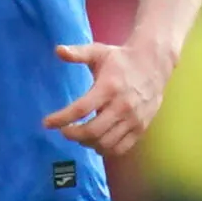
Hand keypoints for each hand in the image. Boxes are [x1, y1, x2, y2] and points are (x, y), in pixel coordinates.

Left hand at [41, 39, 170, 158]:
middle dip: (73, 135)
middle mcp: (122, 106)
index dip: (61, 119)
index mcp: (108, 87)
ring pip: (106, 143)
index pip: (81, 109)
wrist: (154, 63)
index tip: (47, 123)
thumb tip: (57, 50)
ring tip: (79, 136)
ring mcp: (133, 119)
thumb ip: (77, 53)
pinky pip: (121, 148)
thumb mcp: (99, 52)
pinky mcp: (141, 127)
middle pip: (92, 131)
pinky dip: (106, 150)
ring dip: (87, 143)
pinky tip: (96, 143)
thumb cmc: (121, 59)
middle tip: (64, 131)